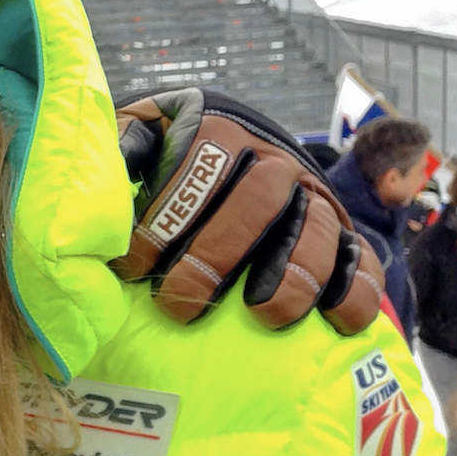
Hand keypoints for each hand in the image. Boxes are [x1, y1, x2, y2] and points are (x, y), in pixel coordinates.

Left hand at [110, 88, 382, 334]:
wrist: (240, 142)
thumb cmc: (171, 151)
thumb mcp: (141, 134)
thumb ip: (120, 148)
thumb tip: (97, 173)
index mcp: (217, 133)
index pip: (195, 173)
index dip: (162, 223)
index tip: (131, 269)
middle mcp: (271, 159)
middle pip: (254, 202)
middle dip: (215, 256)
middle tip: (178, 304)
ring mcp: (311, 195)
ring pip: (312, 230)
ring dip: (291, 276)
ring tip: (261, 316)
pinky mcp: (341, 229)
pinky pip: (359, 258)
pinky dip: (354, 290)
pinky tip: (336, 322)